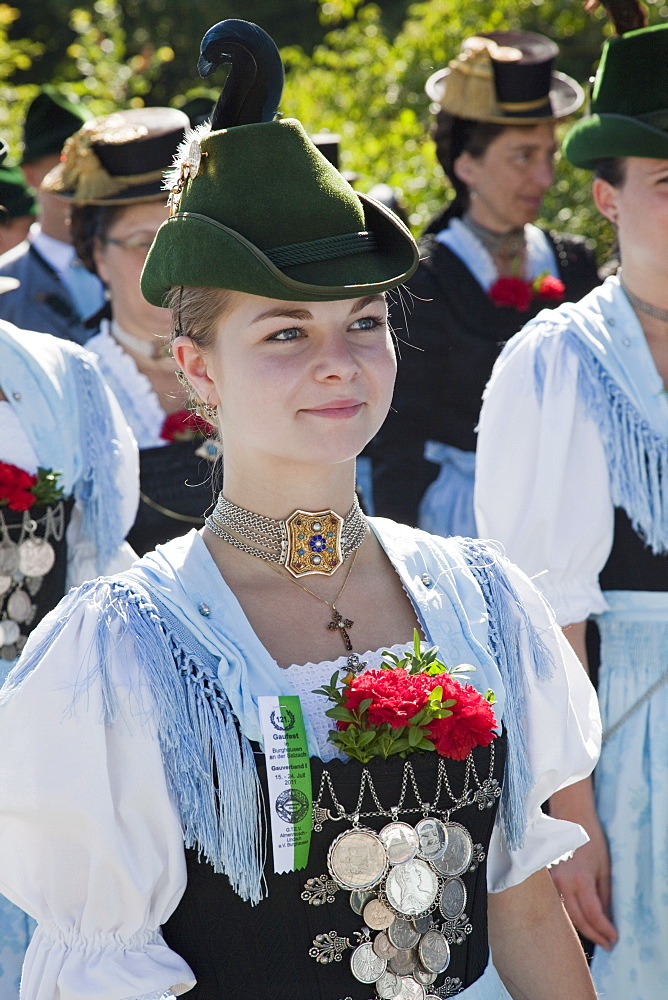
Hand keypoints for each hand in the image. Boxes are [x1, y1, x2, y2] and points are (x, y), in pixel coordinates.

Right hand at [551, 813, 617, 950]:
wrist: (571, 820)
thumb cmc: (591, 841)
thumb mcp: (604, 868)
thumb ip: (604, 895)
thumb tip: (606, 918)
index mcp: (580, 879)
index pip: (593, 914)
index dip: (604, 930)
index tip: (614, 938)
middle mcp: (563, 882)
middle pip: (578, 919)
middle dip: (594, 934)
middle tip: (607, 943)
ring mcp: (553, 881)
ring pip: (567, 913)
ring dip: (582, 927)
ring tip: (597, 935)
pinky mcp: (549, 880)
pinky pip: (560, 903)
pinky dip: (571, 914)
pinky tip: (582, 920)